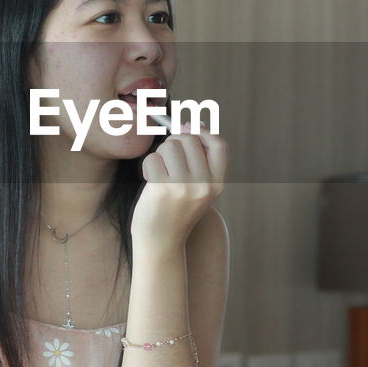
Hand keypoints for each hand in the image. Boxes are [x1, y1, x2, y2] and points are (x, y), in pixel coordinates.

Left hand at [130, 123, 227, 248]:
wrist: (161, 242)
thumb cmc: (176, 210)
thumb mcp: (198, 188)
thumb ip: (200, 160)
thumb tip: (194, 124)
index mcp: (217, 183)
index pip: (219, 144)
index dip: (203, 132)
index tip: (189, 131)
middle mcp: (204, 184)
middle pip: (189, 139)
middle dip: (174, 142)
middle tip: (168, 158)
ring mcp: (184, 187)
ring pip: (170, 146)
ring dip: (160, 155)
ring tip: (160, 173)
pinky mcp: (163, 189)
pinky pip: (153, 158)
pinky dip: (148, 166)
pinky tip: (150, 181)